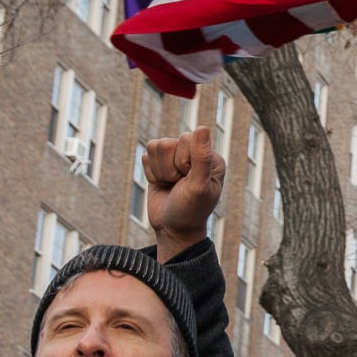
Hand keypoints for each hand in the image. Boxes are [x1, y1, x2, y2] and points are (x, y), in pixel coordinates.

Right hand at [142, 125, 222, 259]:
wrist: (173, 229)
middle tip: (179, 185)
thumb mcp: (198, 186)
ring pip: (155, 146)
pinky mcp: (160, 163)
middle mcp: (195, 153)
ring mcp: (176, 157)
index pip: (186, 139)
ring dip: (159, 171)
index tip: (189, 180)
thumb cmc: (190, 210)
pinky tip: (162, 184)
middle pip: (167, 142)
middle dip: (169, 168)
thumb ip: (201, 158)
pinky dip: (151, 174)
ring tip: (171, 184)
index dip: (183, 162)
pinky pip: (146, 156)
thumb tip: (202, 127)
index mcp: (211, 156)